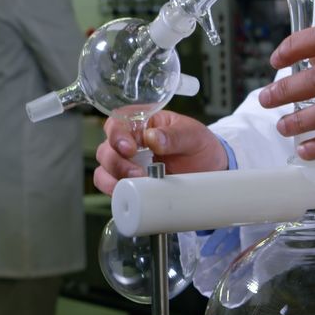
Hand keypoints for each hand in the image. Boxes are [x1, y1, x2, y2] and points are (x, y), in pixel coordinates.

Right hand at [93, 110, 227, 194]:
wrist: (211, 169)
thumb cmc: (200, 145)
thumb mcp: (193, 135)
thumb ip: (174, 135)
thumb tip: (152, 137)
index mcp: (141, 122)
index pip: (117, 123)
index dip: (117, 135)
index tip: (130, 148)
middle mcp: (129, 142)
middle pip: (106, 148)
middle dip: (117, 162)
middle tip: (138, 172)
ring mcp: (127, 163)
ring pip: (104, 168)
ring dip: (114, 178)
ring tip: (137, 183)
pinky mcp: (129, 183)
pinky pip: (110, 186)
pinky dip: (114, 190)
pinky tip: (128, 192)